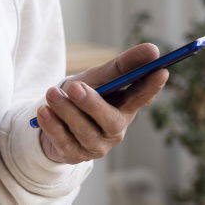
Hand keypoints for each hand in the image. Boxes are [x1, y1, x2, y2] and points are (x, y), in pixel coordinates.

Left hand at [36, 43, 168, 163]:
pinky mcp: (75, 155)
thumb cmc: (80, 94)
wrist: (51, 117)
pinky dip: (52, 125)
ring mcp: (96, 145)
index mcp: (124, 108)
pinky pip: (64, 141)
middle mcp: (114, 129)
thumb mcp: (98, 77)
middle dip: (92, 104)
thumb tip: (153, 50)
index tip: (161, 70)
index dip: (152, 86)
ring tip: (51, 93)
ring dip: (66, 110)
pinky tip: (44, 111)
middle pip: (110, 120)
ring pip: (84, 131)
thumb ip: (122, 66)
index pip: (142, 97)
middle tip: (75, 87)